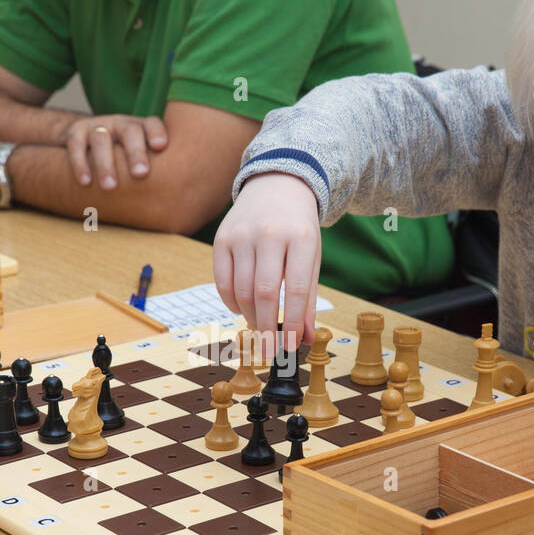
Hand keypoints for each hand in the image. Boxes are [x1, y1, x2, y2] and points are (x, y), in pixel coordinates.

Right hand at [60, 114, 167, 188]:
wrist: (85, 139)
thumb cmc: (123, 159)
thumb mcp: (140, 160)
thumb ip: (158, 172)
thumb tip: (178, 205)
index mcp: (140, 128)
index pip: (152, 124)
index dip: (156, 132)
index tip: (160, 147)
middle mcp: (121, 124)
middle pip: (130, 132)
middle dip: (136, 152)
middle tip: (141, 174)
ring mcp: (98, 126)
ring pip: (101, 139)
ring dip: (106, 163)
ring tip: (110, 187)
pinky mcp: (76, 132)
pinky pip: (77, 145)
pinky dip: (80, 163)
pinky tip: (85, 182)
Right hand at [214, 172, 321, 355]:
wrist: (277, 185)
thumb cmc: (298, 229)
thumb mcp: (312, 257)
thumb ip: (308, 298)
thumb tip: (304, 338)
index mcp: (300, 238)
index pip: (296, 289)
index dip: (292, 322)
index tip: (290, 345)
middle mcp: (270, 234)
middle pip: (264, 292)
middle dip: (267, 327)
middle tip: (270, 349)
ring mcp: (242, 235)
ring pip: (241, 290)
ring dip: (249, 316)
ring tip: (259, 326)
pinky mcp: (222, 238)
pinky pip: (222, 281)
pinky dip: (231, 302)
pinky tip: (242, 309)